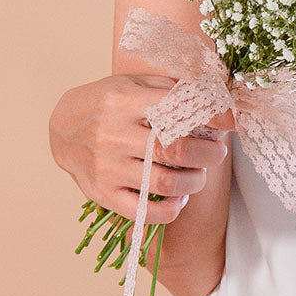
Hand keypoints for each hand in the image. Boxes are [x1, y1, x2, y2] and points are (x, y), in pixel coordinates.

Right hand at [48, 73, 231, 224]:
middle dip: (207, 153)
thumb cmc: (108, 102)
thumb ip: (170, 89)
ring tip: (199, 174)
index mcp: (124, 100)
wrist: (62, 129)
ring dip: (193, 182)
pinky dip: (169, 210)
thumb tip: (215, 97)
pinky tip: (179, 199)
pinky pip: (142, 212)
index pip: (176, 107)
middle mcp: (114, 133)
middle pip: (173, 149)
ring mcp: (107, 167)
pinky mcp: (103, 194)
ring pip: (163, 183)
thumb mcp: (134, 83)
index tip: (233, 121)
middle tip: (217, 152)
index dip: (211, 115)